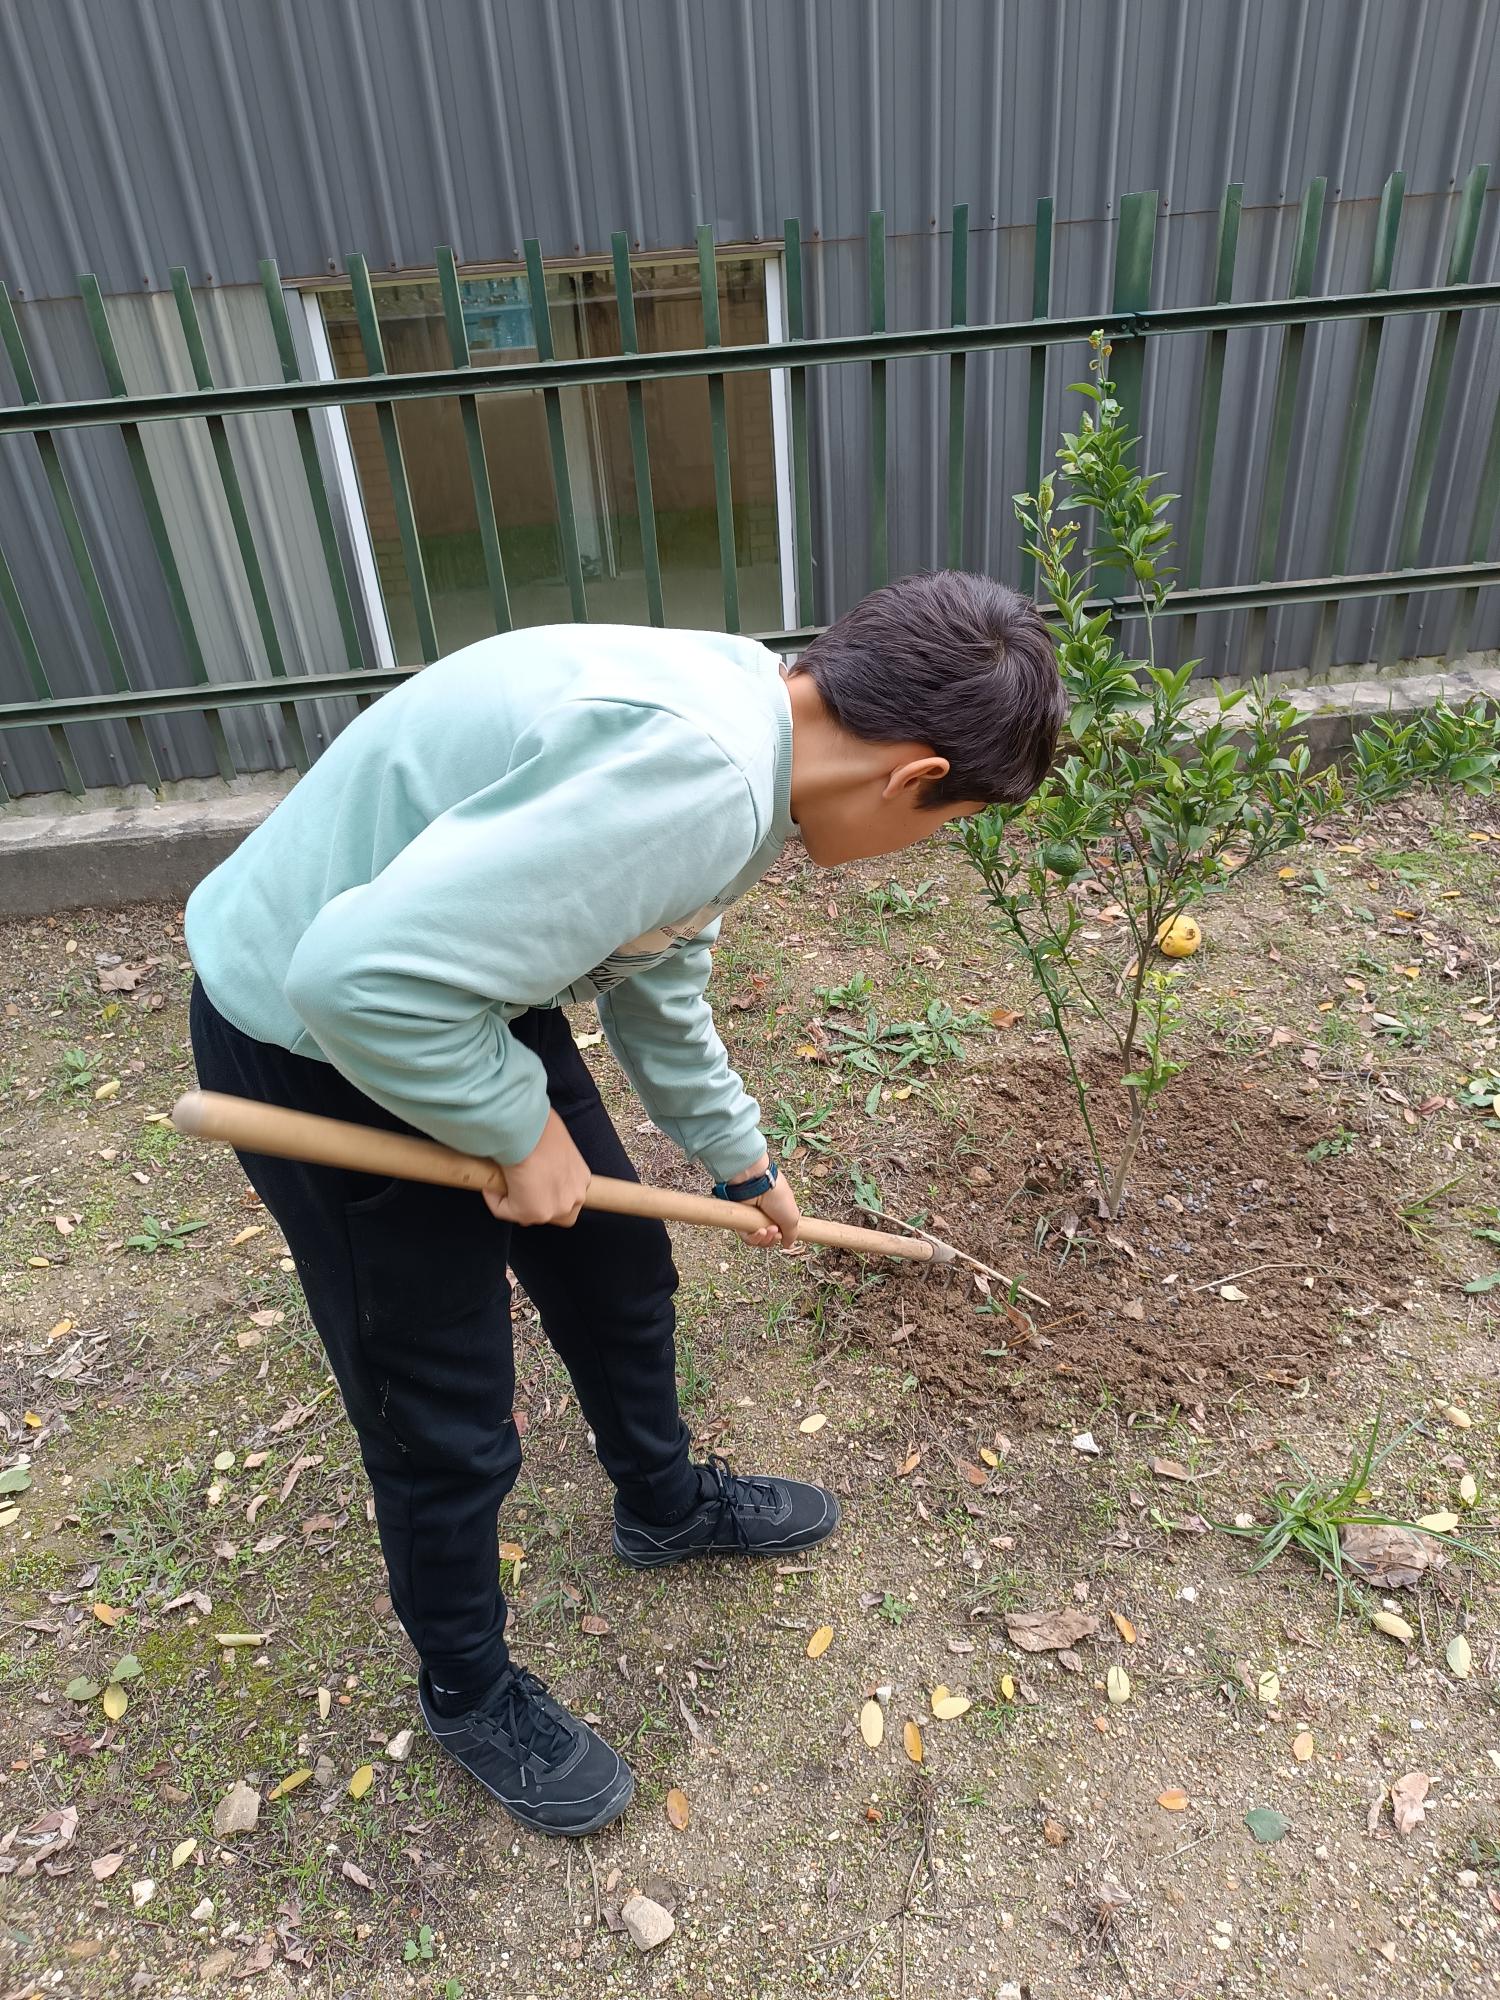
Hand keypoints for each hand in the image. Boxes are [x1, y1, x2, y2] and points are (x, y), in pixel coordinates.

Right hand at [485, 1111, 590, 1226]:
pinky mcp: (528, 1213)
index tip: (529, 1178)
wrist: (528, 1132)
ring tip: (501, 1182)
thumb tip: (533, 1149)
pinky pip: (504, 1210)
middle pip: (551, 1209)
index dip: (545, 1188)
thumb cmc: (541, 1127)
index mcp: (581, 1179)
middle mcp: (573, 1198)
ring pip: (528, 1212)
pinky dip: (494, 1198)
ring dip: (512, 1199)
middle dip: (532, 1200)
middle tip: (516, 1185)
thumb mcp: (556, 1138)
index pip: (565, 1193)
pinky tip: (489, 1183)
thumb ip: (551, 1152)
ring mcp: (553, 1209)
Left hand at [726, 1155, 800, 1248]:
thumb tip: (789, 1245)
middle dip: (773, 1239)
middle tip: (775, 1231)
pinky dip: (754, 1238)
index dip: (782, 1237)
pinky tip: (760, 1231)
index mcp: (779, 1214)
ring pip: (758, 1240)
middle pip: (769, 1239)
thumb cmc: (777, 1196)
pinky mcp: (741, 1221)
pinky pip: (747, 1238)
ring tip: (768, 1230)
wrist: (758, 1184)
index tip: (782, 1235)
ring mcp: (752, 1219)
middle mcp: (765, 1216)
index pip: (780, 1233)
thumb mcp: (792, 1217)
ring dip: (765, 1239)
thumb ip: (792, 1234)